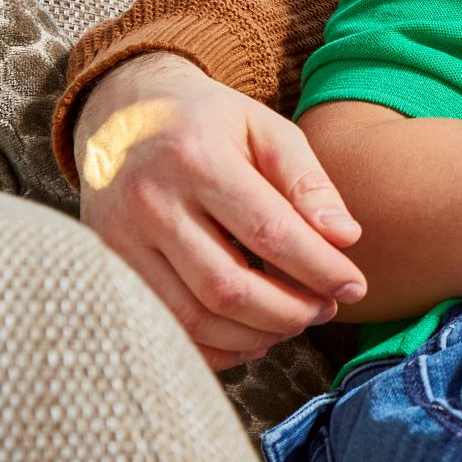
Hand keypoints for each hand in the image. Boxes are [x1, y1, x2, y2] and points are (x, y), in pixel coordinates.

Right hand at [74, 52, 368, 369]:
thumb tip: (346, 239)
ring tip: (294, 323)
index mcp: (197, 159)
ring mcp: (118, 239)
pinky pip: (161, 326)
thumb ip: (307, 182)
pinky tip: (250, 336)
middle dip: (289, 311)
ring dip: (254, 334)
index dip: (319, 269)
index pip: (270, 233)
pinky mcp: (105, 266)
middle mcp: (149, 203)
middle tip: (326, 309)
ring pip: (192, 318)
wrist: (118, 114)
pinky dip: (211, 347)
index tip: (355, 287)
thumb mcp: (266, 128)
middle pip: (227, 287)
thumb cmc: (208, 122)